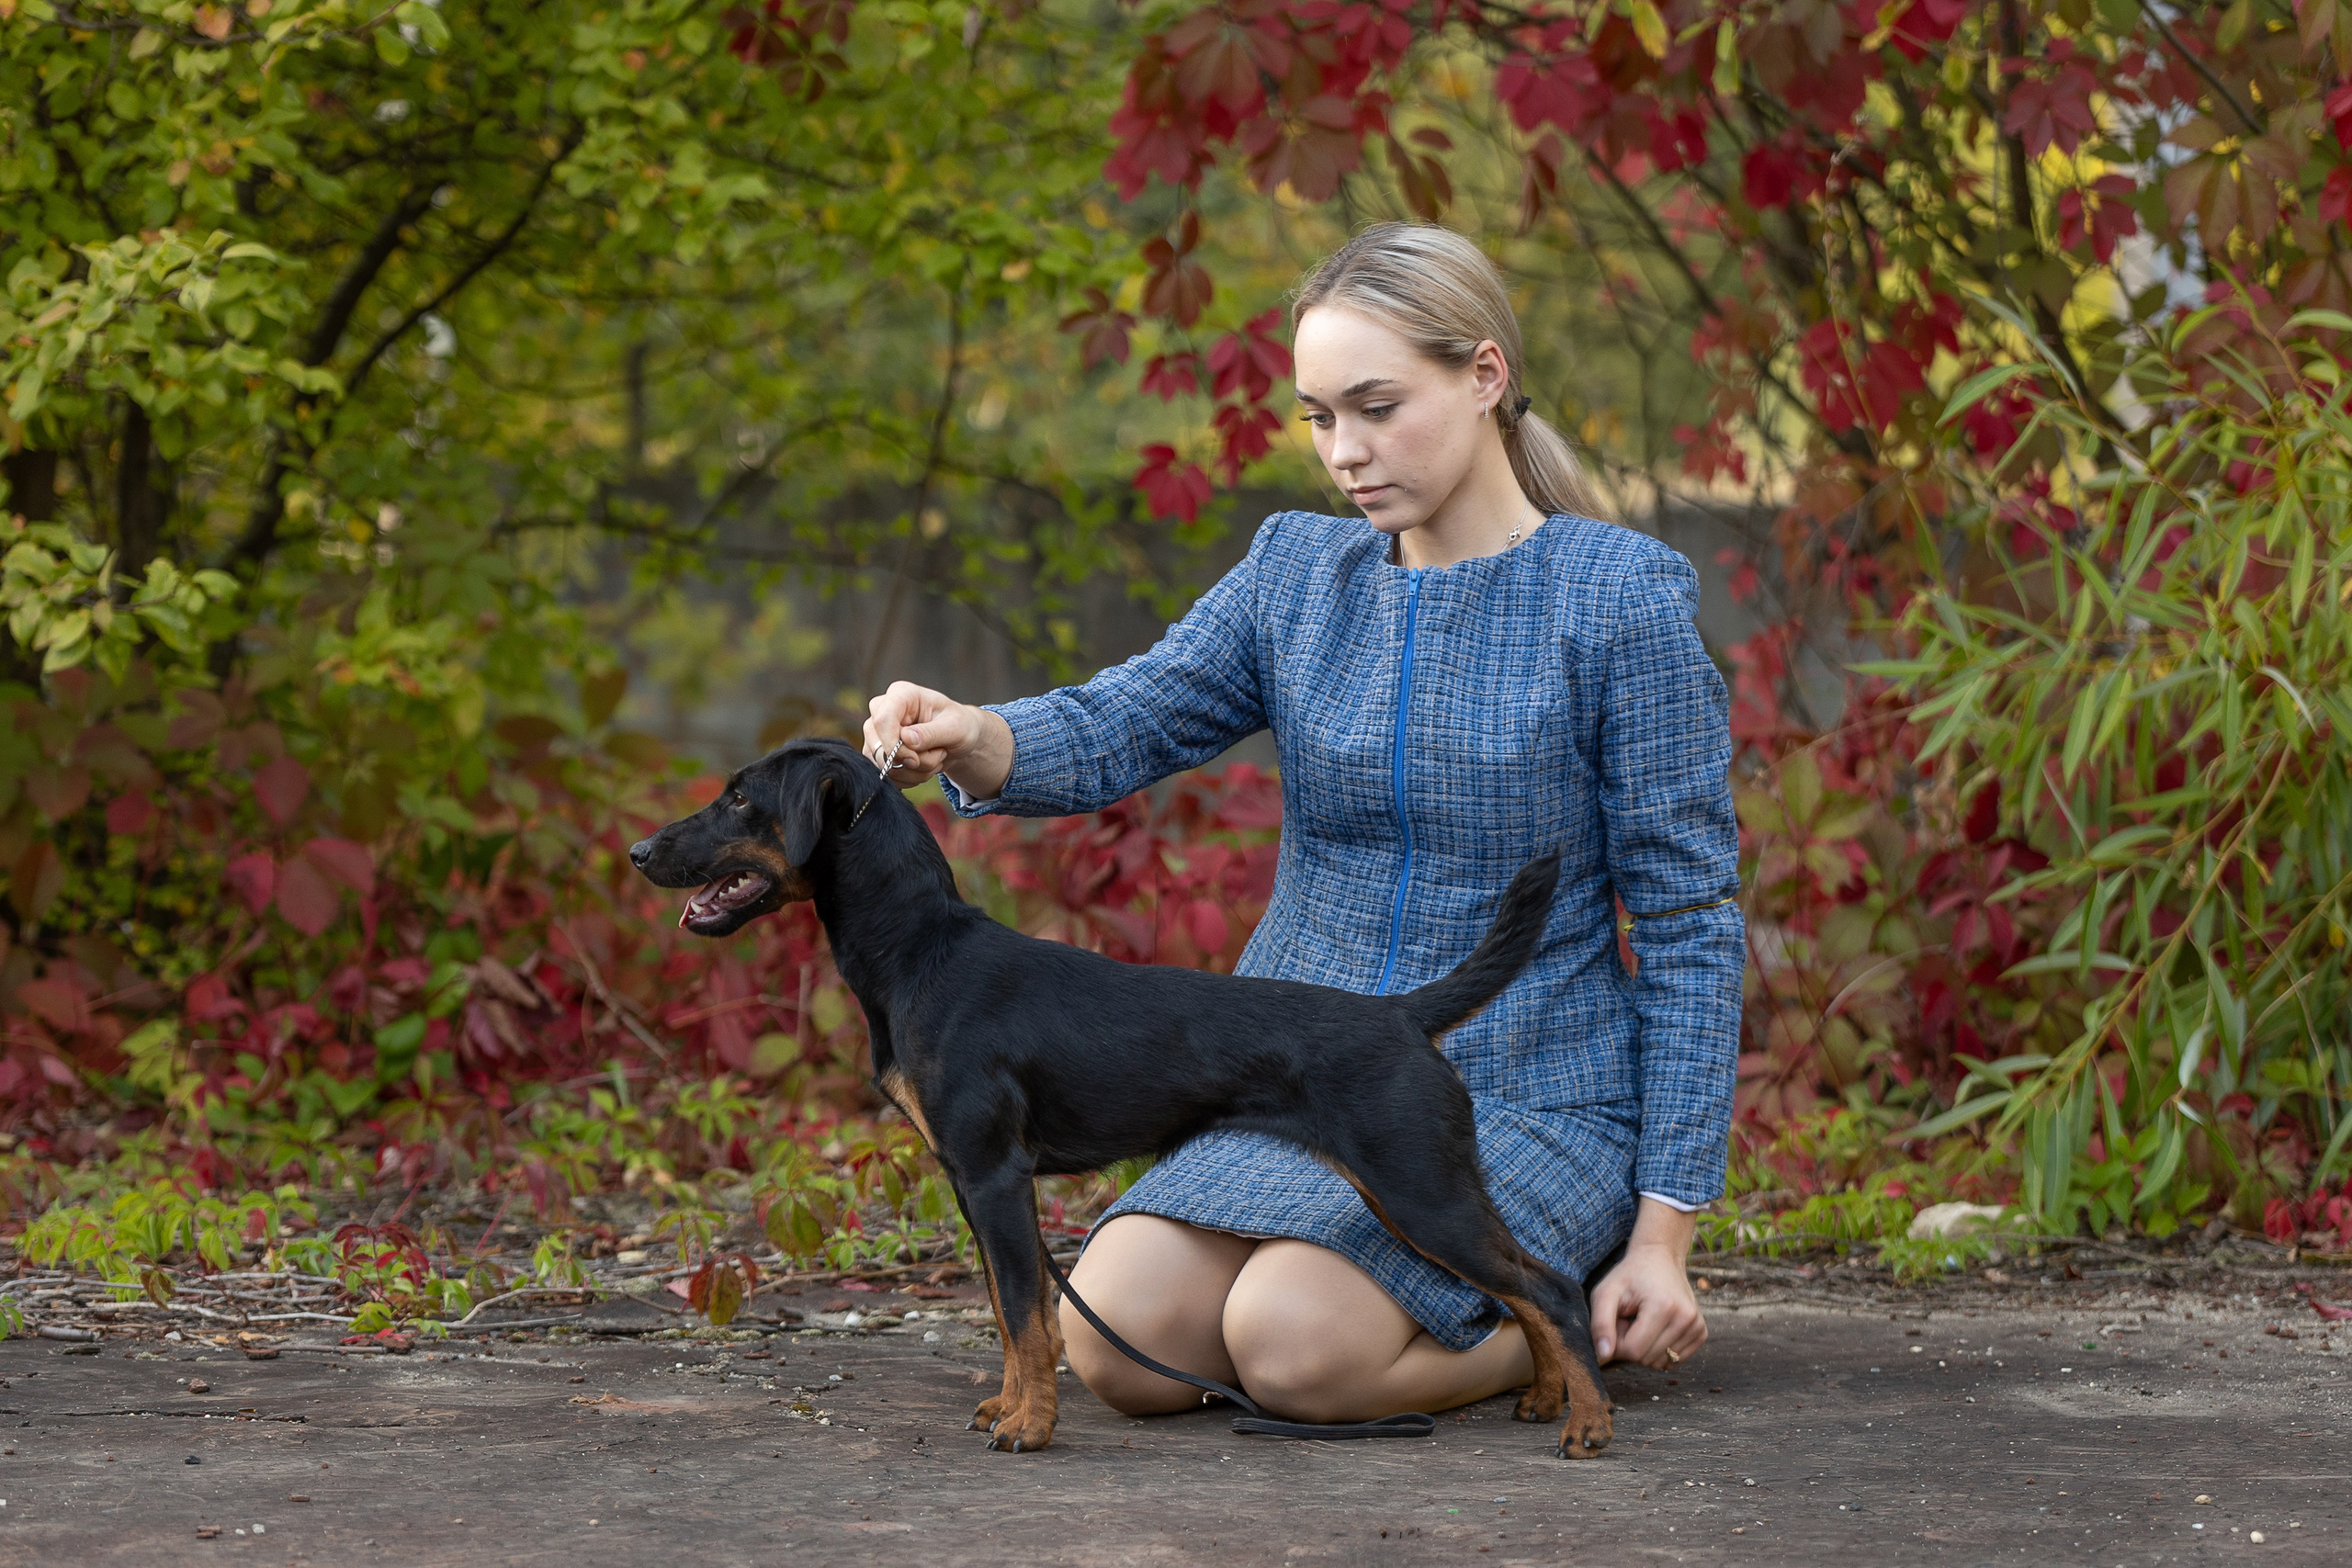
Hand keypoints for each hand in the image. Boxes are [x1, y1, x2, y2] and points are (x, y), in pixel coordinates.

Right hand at [862, 681, 1011, 797]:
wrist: (957, 739)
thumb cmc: (958, 725)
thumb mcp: (955, 727)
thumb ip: (931, 733)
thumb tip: (906, 739)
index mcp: (901, 694)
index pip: (882, 719)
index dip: (893, 744)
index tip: (914, 759)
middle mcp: (883, 711)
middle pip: (879, 745)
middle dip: (911, 761)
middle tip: (938, 755)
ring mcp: (877, 733)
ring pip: (883, 764)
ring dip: (914, 771)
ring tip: (935, 758)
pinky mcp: (877, 752)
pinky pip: (886, 775)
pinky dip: (909, 778)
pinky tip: (924, 767)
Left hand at [1589, 1199, 1706, 1369]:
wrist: (1660, 1258)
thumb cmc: (1630, 1276)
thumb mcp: (1606, 1293)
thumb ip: (1600, 1324)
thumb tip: (1604, 1356)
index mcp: (1663, 1307)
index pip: (1633, 1351)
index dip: (1618, 1341)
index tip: (1620, 1319)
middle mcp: (1686, 1318)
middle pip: (1647, 1359)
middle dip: (1632, 1344)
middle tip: (1631, 1318)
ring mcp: (1697, 1326)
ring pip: (1660, 1363)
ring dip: (1646, 1347)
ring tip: (1644, 1320)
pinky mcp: (1701, 1333)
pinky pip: (1673, 1360)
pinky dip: (1660, 1349)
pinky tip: (1657, 1327)